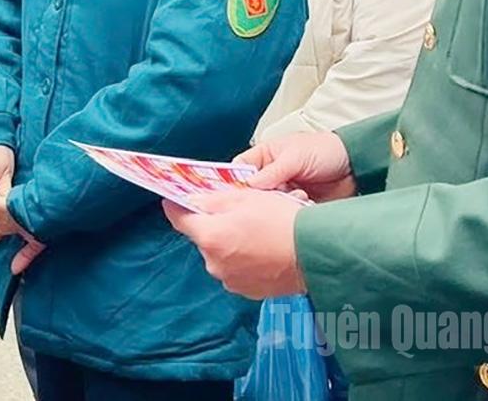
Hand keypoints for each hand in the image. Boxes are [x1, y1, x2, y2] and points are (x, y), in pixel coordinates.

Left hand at [164, 189, 305, 298]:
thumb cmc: (281, 221)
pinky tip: (262, 248)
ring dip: (229, 242)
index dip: (176, 207)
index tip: (173, 199)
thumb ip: (213, 200)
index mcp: (210, 237)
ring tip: (255, 230)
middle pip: (203, 238)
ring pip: (220, 254)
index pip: (179, 220)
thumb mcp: (245, 198)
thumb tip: (192, 201)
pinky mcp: (247, 290)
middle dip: (213, 224)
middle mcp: (215, 263)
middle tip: (233, 211)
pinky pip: (236, 269)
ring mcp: (231, 280)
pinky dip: (243, 258)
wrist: (315, 254)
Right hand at [234, 131, 355, 202]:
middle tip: (268, 198)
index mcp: (265, 156)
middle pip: (251, 192)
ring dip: (278, 205)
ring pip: (267, 206)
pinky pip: (284, 216)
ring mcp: (283, 192)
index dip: (233, 182)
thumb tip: (249, 186)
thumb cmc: (325, 151)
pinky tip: (302, 204)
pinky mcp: (295, 208)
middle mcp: (271, 176)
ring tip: (296, 195)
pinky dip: (290, 213)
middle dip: (258, 198)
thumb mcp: (296, 156)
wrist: (356, 168)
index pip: (239, 170)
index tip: (233, 195)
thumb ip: (272, 171)